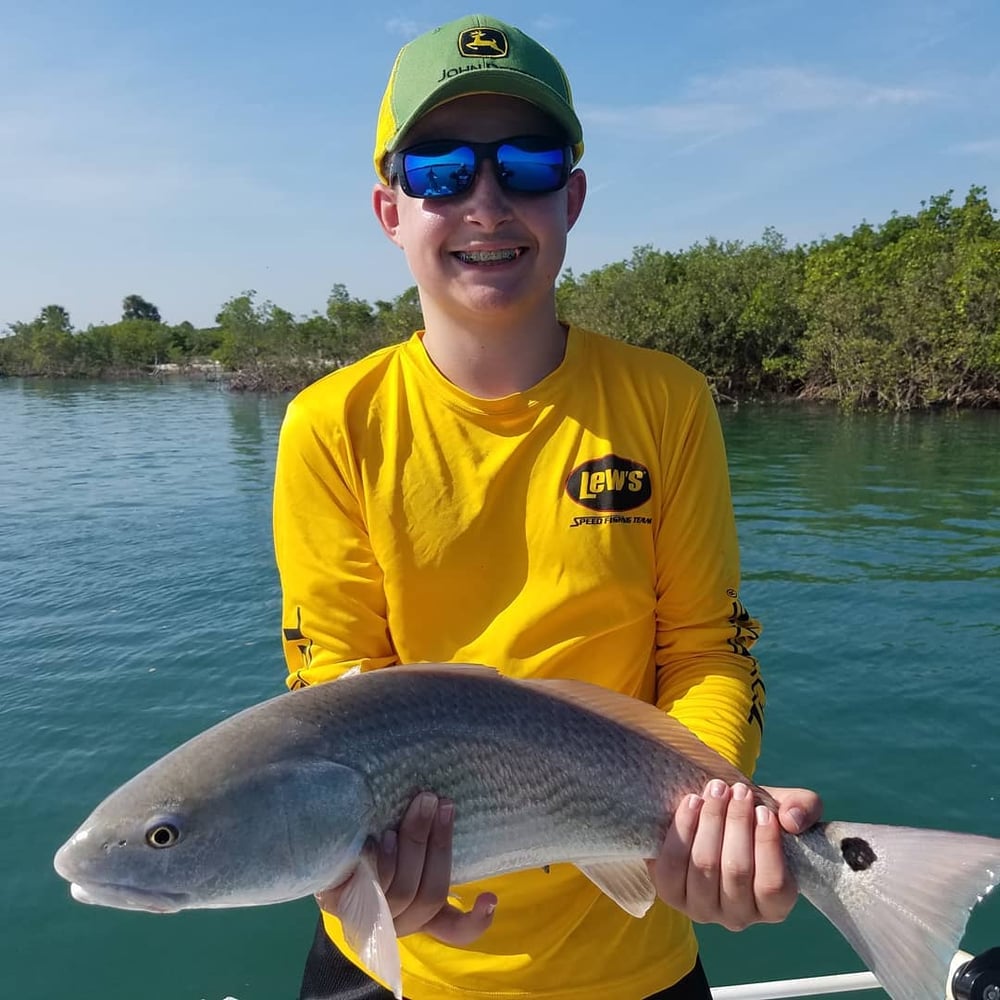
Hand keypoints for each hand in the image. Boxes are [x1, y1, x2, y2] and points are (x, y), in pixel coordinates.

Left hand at [315, 792, 496, 944]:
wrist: (316, 847)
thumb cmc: (372, 841)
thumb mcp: (406, 846)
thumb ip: (426, 842)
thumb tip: (448, 803)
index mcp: (420, 912)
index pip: (455, 930)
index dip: (476, 921)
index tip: (489, 896)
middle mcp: (399, 920)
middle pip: (430, 893)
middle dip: (439, 844)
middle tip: (439, 801)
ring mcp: (370, 916)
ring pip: (403, 890)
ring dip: (413, 846)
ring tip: (416, 808)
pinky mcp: (340, 904)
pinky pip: (366, 889)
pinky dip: (382, 861)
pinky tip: (385, 838)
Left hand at [649, 781, 821, 930]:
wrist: (713, 818)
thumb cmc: (755, 819)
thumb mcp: (785, 810)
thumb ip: (803, 808)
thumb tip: (791, 819)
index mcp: (773, 906)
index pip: (773, 885)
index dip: (768, 845)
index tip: (763, 809)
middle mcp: (739, 916)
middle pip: (736, 870)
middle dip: (736, 822)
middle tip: (738, 789)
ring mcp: (702, 909)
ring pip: (704, 866)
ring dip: (711, 820)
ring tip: (716, 789)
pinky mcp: (671, 894)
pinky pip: (672, 864)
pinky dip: (682, 828)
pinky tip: (692, 801)